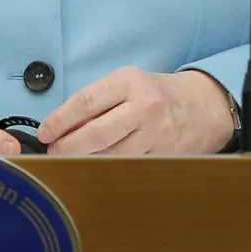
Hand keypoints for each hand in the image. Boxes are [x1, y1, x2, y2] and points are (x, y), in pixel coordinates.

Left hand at [37, 67, 232, 154]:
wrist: (205, 107)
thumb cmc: (158, 94)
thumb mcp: (129, 84)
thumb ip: (97, 101)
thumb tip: (61, 126)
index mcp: (132, 82)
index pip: (85, 102)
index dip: (59, 120)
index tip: (45, 132)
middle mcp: (146, 107)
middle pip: (95, 134)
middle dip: (66, 147)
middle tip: (54, 151)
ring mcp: (157, 135)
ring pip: (109, 156)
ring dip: (83, 161)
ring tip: (72, 160)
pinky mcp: (164, 156)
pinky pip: (127, 168)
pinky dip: (107, 170)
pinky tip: (97, 168)